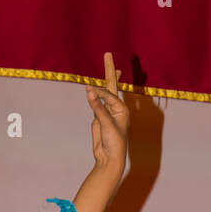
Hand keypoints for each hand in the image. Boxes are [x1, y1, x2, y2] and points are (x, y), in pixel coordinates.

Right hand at [85, 52, 128, 170]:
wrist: (109, 158)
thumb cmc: (114, 142)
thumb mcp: (107, 124)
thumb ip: (98, 107)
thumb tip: (89, 91)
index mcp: (121, 109)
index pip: (109, 95)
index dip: (100, 93)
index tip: (90, 92)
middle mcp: (115, 108)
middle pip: (111, 86)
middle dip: (110, 70)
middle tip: (108, 54)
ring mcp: (106, 112)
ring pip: (103, 93)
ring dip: (104, 78)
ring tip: (109, 60)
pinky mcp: (98, 118)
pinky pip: (95, 104)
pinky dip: (93, 96)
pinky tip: (92, 89)